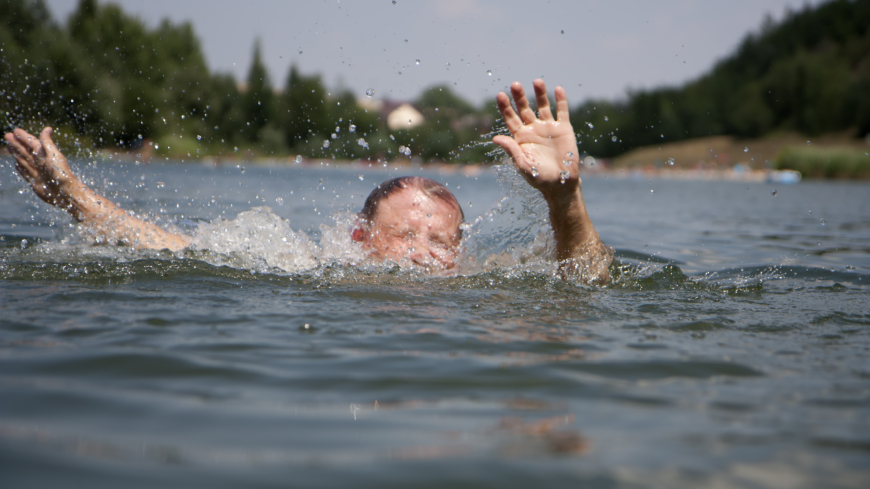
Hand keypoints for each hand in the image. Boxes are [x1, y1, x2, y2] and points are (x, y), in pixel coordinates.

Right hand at [4, 127, 83, 211]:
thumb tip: (47, 128)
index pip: (32, 143)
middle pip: (25, 150)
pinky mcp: (34, 182)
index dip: (24, 137)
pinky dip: (20, 167)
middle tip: (7, 135)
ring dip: (16, 153)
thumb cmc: (61, 174)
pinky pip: (25, 172)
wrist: (65, 193)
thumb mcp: (54, 156)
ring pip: (23, 160)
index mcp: (45, 155)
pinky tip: (16, 163)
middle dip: (16, 143)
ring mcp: (37, 172)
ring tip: (9, 146)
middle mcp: (40, 163)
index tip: (16, 130)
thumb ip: (48, 143)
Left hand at [492, 79, 579, 201]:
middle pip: (524, 109)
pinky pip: (562, 112)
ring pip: (543, 106)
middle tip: (515, 84)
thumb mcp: (523, 165)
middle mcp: (533, 129)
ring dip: (540, 94)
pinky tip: (557, 89)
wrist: (561, 184)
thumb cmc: (539, 177)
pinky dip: (560, 100)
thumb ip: (512, 150)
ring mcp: (548, 128)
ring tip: (537, 81)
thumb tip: (495, 138)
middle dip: (520, 97)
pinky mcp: (563, 129)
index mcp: (521, 138)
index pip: (511, 118)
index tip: (500, 95)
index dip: (505, 107)